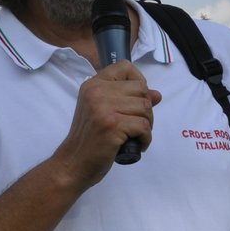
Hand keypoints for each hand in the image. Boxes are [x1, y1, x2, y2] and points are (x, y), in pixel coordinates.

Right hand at [53, 62, 159, 188]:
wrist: (73, 163)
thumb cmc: (89, 139)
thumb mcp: (103, 112)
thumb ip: (128, 100)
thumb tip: (157, 95)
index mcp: (93, 85)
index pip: (125, 67)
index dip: (138, 81)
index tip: (136, 99)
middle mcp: (97, 92)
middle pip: (141, 89)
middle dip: (146, 109)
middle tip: (136, 125)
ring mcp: (104, 108)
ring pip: (145, 108)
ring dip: (147, 125)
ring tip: (135, 136)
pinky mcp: (113, 125)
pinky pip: (144, 126)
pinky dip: (146, 138)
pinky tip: (137, 144)